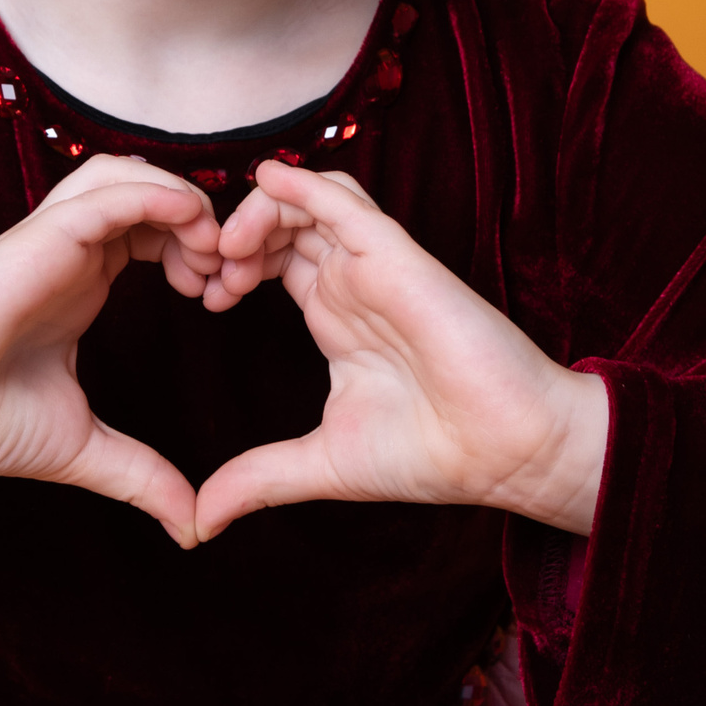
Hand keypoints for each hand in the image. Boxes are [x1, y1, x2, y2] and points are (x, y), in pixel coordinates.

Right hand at [0, 153, 221, 545]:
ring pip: (127, 173)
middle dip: (202, 220)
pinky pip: (110, 191)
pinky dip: (160, 196)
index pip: (153, 231)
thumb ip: (141, 475)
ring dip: (182, 199)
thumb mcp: (83, 447)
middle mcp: (69, 251)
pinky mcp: (40, 236)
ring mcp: (53, 239)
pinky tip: (190, 231)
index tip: (223, 298)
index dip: (199, 249)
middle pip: (149, 192)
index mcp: (80, 281)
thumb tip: (191, 528)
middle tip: (229, 274)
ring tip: (208, 253)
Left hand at [192, 162, 609, 541]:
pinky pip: (344, 201)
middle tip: (205, 273)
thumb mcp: (322, 464)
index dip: (230, 264)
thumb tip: (199, 523)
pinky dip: (302, 184)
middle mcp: (353, 282)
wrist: (506, 455)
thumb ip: (258, 479)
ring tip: (229, 248)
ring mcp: (375, 266)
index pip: (274, 259)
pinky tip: (265, 182)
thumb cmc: (433, 454)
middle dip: (233, 236)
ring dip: (258, 210)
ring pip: (309, 200)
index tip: (203, 298)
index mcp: (336, 316)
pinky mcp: (398, 258)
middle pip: (282, 222)